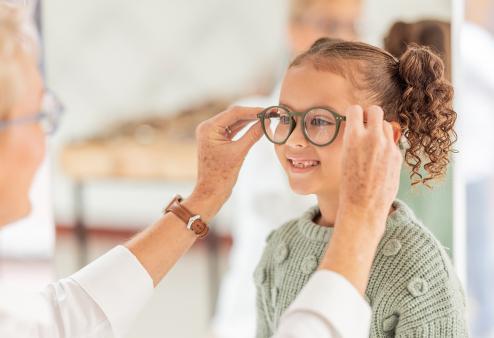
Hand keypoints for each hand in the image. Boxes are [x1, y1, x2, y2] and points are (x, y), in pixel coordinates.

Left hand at [186, 106, 262, 220]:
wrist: (211, 192)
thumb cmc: (221, 176)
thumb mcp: (239, 152)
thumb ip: (253, 135)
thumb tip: (266, 122)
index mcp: (209, 128)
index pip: (234, 113)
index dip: (253, 111)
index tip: (268, 111)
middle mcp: (208, 128)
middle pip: (233, 115)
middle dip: (252, 114)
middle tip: (270, 114)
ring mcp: (211, 134)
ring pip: (233, 122)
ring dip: (249, 120)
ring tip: (266, 119)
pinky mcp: (216, 140)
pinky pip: (232, 130)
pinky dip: (244, 128)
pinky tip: (256, 126)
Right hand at [337, 105, 401, 235]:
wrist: (363, 205)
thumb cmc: (349, 183)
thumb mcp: (344, 157)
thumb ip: (353, 138)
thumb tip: (360, 125)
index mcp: (353, 137)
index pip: (355, 109)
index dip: (354, 114)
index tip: (354, 120)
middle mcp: (372, 138)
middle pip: (375, 110)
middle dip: (370, 115)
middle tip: (366, 125)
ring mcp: (388, 146)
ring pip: (386, 125)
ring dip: (379, 129)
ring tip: (373, 143)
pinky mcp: (397, 156)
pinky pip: (392, 142)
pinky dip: (386, 146)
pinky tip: (379, 159)